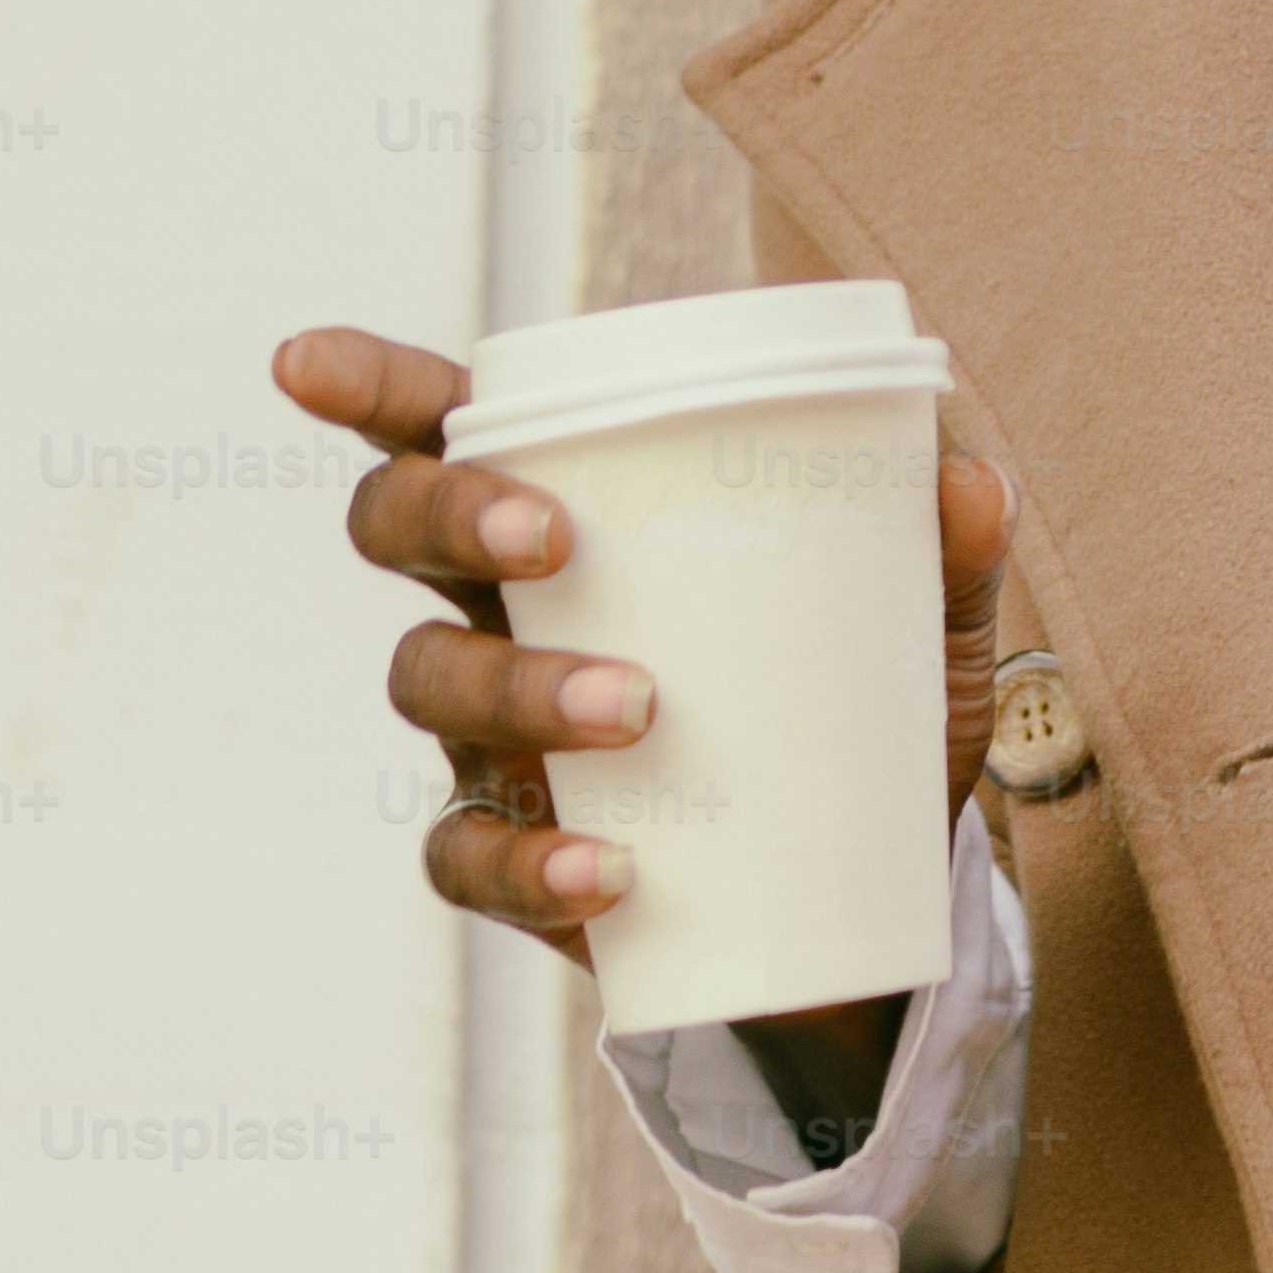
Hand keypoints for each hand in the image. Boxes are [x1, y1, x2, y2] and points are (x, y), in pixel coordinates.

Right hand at [278, 323, 1020, 987]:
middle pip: (397, 534)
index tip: (304, 362)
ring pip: (431, 684)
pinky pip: (469, 858)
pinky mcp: (515, 859)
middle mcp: (503, 613)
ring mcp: (492, 740)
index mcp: (571, 520)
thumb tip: (967, 480)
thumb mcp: (920, 635)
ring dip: (523, 686)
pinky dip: (530, 863)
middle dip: (447, 513)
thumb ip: (945, 557)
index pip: (447, 433)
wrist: (858, 910)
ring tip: (640, 708)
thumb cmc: (856, 716)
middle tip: (554, 535)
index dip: (369, 391)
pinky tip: (608, 870)